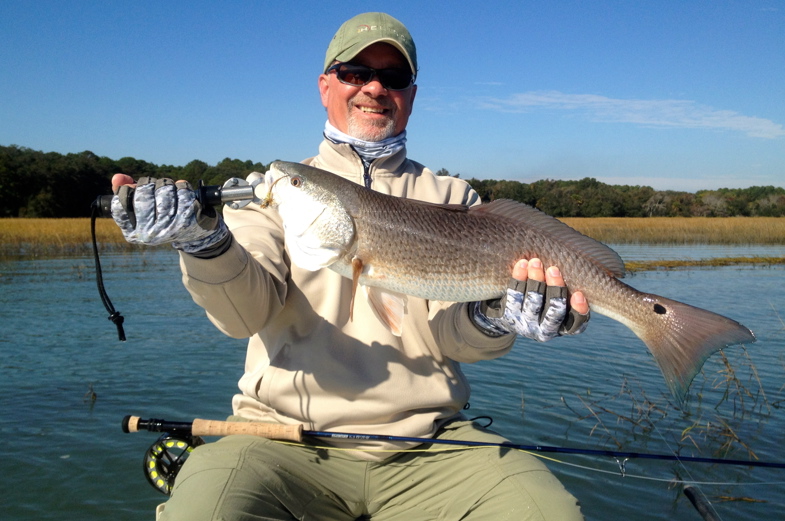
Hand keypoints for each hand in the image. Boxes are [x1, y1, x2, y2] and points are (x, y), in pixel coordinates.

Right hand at [110, 174, 228, 253]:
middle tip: (154, 184)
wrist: (194, 233)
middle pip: (143, 194)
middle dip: (149, 182)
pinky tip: (182, 191)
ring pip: (164, 191)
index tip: (133, 188)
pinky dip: (182, 186)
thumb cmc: (163, 217)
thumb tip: (117, 178)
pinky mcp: (187, 221)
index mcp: (133, 233)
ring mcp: (168, 228)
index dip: (126, 190)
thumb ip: (127, 192)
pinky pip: (182, 192)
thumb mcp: (142, 209)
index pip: (119, 204)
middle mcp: (149, 234)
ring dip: (167, 183)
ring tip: (169, 189)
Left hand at [471, 258, 589, 340]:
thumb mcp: (555, 302)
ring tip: (536, 263)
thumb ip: (565, 292)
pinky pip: (514, 296)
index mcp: (562, 328)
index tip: (578, 293)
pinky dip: (518, 279)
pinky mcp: (510, 317)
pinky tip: (522, 264)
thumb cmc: (541, 303)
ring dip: (536, 281)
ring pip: (533, 303)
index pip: (576, 325)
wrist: (507, 317)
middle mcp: (545, 331)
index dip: (579, 310)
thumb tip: (572, 266)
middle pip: (554, 312)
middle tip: (553, 270)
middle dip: (555, 289)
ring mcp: (527, 325)